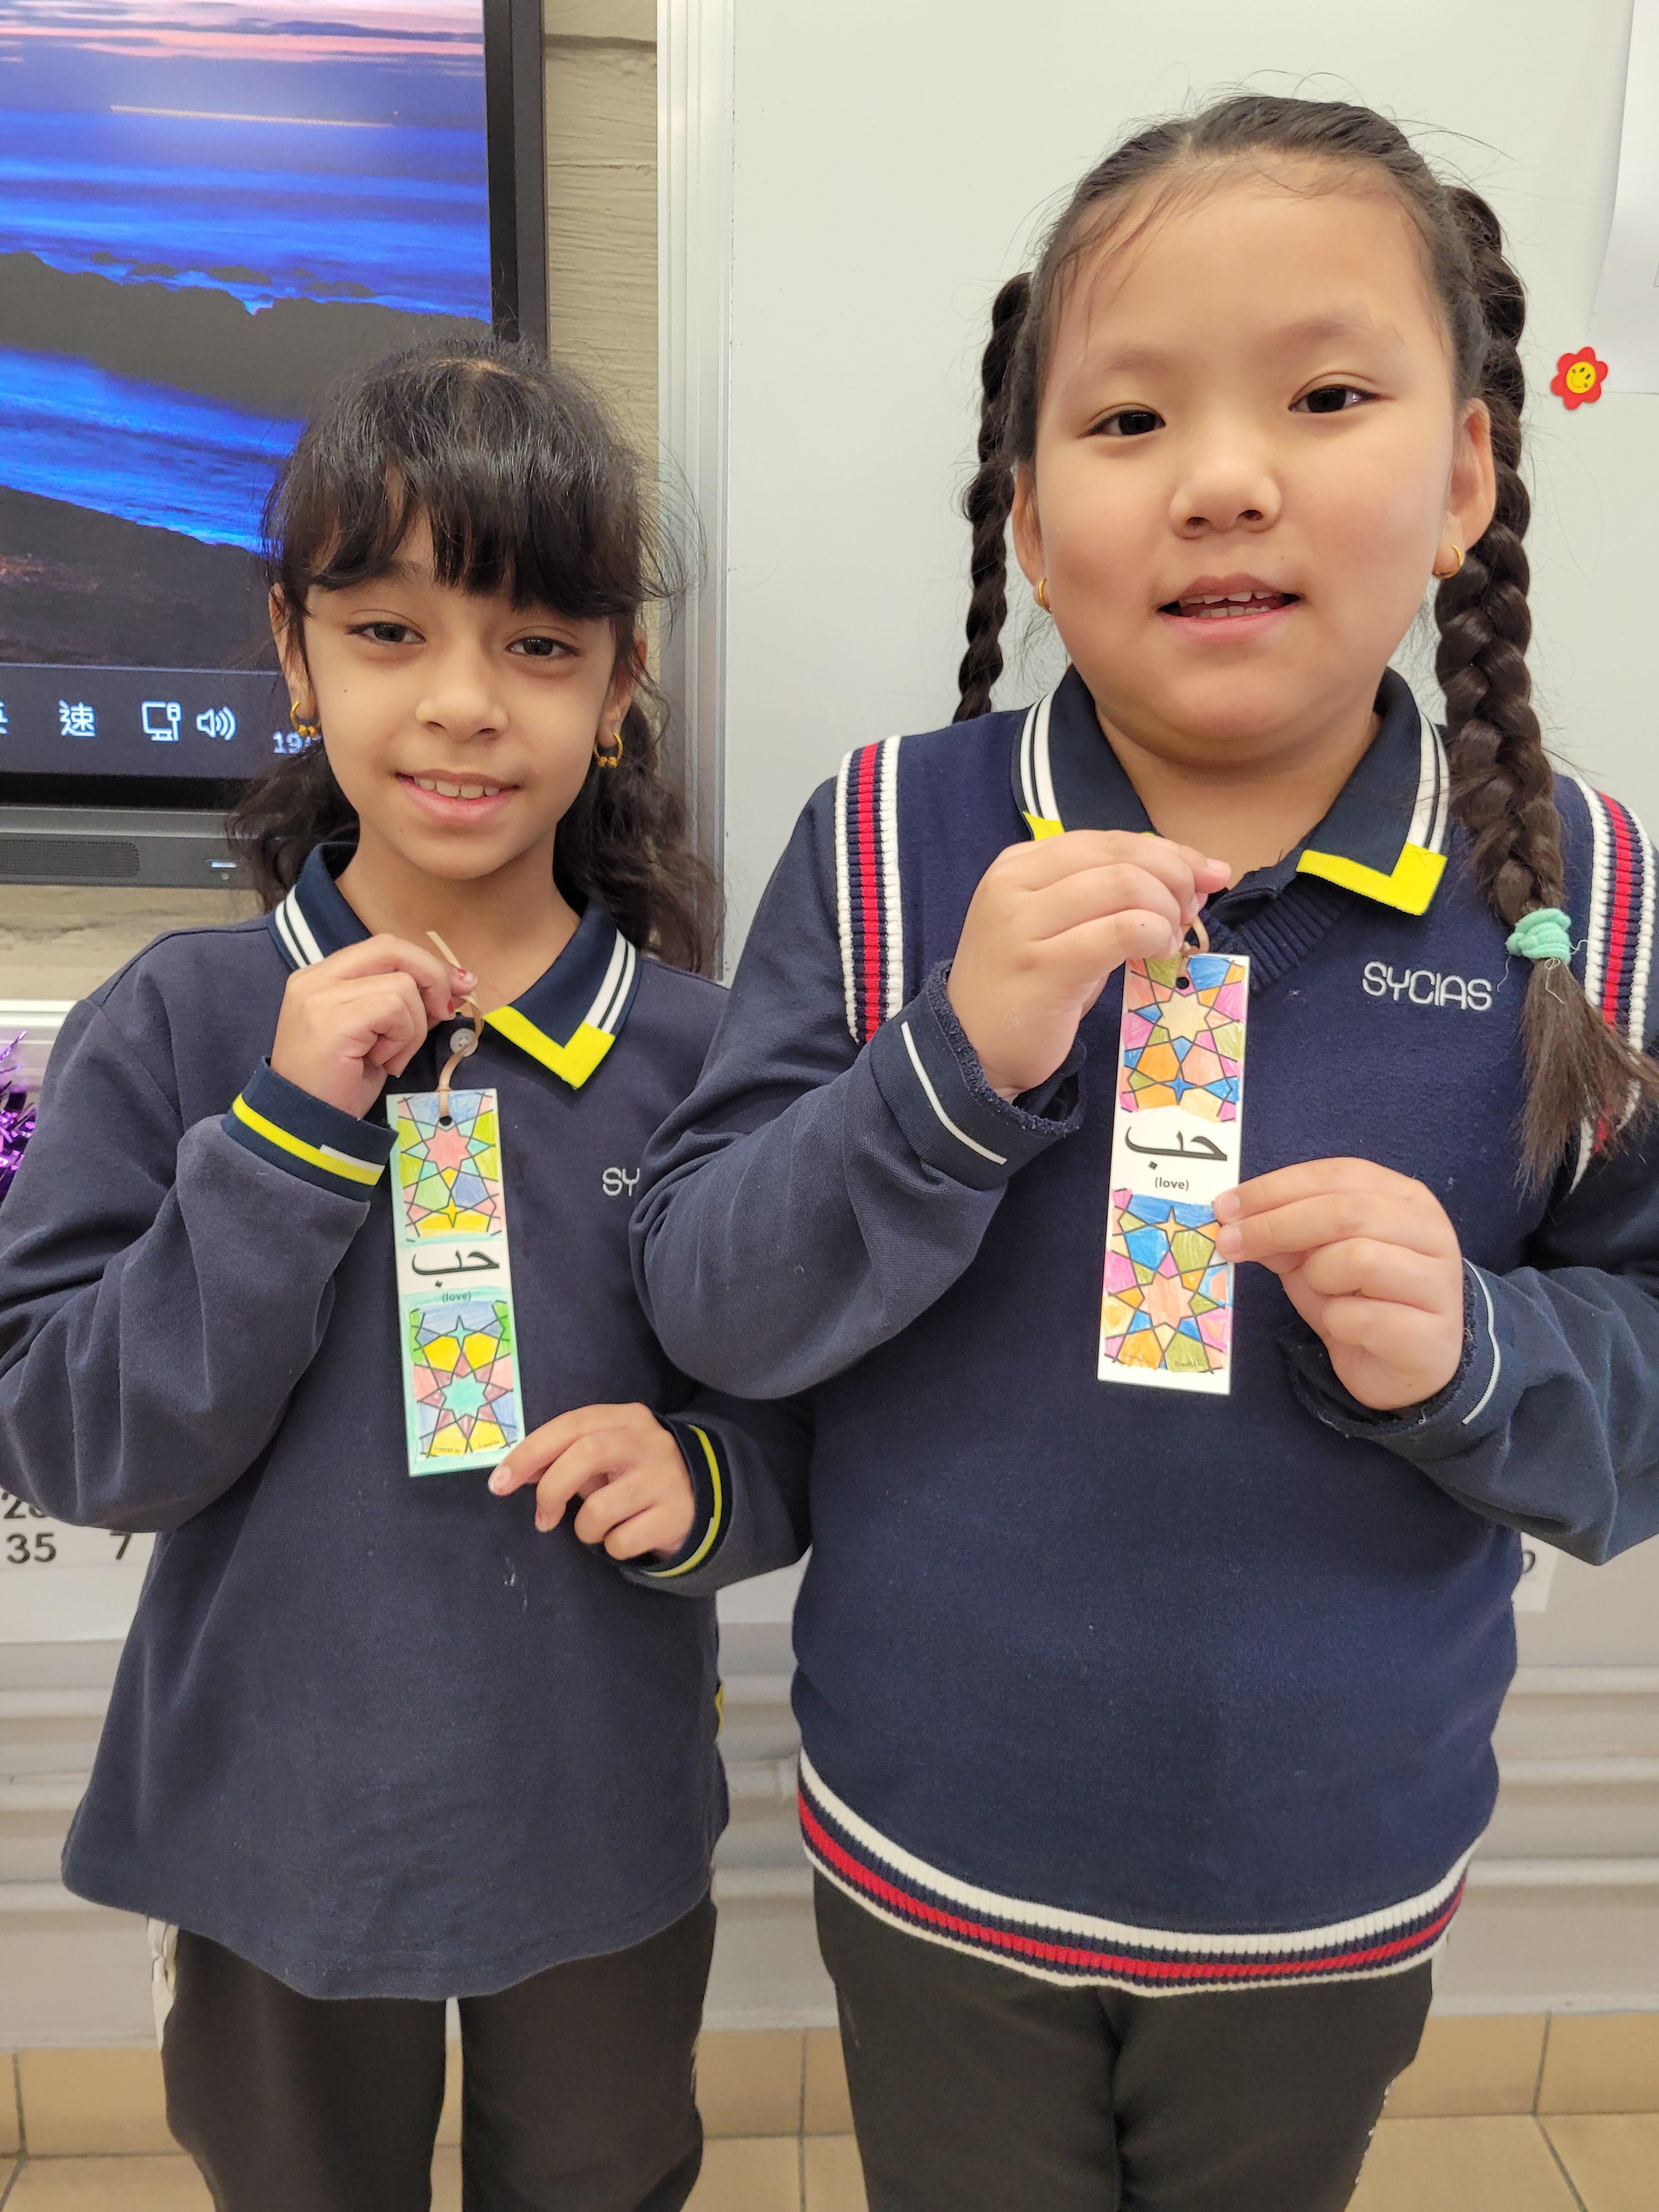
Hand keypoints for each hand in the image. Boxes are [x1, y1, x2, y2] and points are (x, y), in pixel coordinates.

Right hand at [270, 936, 473, 1116]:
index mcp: (323, 977)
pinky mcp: (332, 1018)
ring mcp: (320, 995)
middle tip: (446, 1012)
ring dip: (412, 1028)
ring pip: (402, 986)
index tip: (458, 986)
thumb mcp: (380, 1035)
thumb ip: (405, 1003)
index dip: (426, 963)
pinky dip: (402, 1039)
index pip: (384, 948)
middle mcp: (315, 977)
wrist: (305, 1128)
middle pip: (392, 949)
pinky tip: (382, 1062)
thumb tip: (458, 982)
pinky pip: (394, 1008)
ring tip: (389, 1058)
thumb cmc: (342, 1086)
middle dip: (433, 977)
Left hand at [488, 1403, 696, 1561]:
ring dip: (585, 1529)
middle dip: (551, 1490)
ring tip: (600, 1527)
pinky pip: (622, 1541)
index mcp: (626, 1418)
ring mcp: (665, 1477)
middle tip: (543, 1519)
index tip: (499, 1482)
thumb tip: (514, 1473)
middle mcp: (648, 1441)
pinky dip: (613, 1546)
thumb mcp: (605, 1456)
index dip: (530, 1452)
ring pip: (600, 1509)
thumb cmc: (636, 1474)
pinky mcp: (676, 1514)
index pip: (571, 1425)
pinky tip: (628, 1534)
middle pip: (585, 1456)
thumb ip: (565, 1458)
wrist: (703, 1495)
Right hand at [947, 832, 1229, 1097]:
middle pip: (1120, 855)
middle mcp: (1014, 884)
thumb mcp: (1062, 926)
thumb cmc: (1028, 985)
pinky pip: (1120, 931)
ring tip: (1170, 937)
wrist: (974, 1049)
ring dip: (1165, 909)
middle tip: (1191, 910)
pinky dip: (1154, 934)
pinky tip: (1159, 951)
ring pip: (1124, 886)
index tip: (1206, 874)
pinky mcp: (1042, 967)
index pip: (1108, 839)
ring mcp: (1022, 925)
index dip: (1168, 851)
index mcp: (1019, 864)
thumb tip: (1192, 875)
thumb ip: (1111, 895)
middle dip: (1174, 876)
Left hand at [1213, 1160, 1464, 1410]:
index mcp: (1405, 1199)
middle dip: (1276, 1226)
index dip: (1276, 1188)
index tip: (1226, 1207)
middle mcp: (1431, 1231)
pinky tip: (1346, 1328)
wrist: (1404, 1368)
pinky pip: (1363, 1317)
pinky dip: (1337, 1321)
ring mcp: (1439, 1281)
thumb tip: (1237, 1220)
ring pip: (1357, 1259)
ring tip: (1322, 1293)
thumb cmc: (1359, 1302)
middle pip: (1344, 1212)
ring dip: (1318, 1278)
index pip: (1338, 1175)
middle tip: (1231, 1244)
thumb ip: (1285, 1236)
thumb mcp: (1314, 1260)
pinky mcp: (1431, 1333)